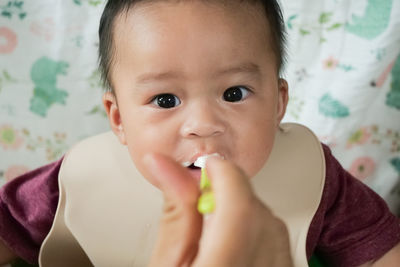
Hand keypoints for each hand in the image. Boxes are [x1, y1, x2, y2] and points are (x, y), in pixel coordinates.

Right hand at [144, 154, 292, 266]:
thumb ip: (175, 214)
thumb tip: (166, 166)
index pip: (239, 205)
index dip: (223, 174)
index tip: (207, 167)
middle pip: (256, 210)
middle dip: (229, 193)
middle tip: (203, 201)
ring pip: (271, 222)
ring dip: (243, 212)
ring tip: (215, 232)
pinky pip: (279, 241)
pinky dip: (257, 231)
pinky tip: (235, 244)